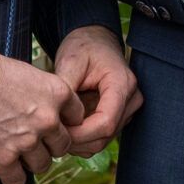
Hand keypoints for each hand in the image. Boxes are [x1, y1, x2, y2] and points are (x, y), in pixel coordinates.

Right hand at [0, 51, 81, 183]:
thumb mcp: (30, 74)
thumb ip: (48, 94)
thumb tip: (56, 112)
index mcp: (58, 93)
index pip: (77, 117)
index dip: (64, 121)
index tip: (52, 122)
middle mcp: (48, 120)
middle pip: (62, 145)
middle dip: (49, 143)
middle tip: (33, 138)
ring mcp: (26, 141)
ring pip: (42, 165)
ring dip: (32, 160)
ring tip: (18, 150)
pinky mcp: (3, 158)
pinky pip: (17, 180)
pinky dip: (12, 176)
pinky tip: (6, 165)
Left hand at [54, 24, 142, 155]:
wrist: (95, 41)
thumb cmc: (83, 47)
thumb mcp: (70, 61)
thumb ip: (65, 90)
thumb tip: (56, 119)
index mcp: (122, 84)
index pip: (106, 122)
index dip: (81, 133)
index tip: (58, 130)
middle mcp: (131, 99)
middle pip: (105, 135)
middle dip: (76, 139)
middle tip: (51, 131)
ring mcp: (127, 110)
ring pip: (102, 140)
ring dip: (78, 142)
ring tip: (57, 128)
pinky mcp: (119, 117)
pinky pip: (100, 139)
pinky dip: (82, 140)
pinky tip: (67, 127)